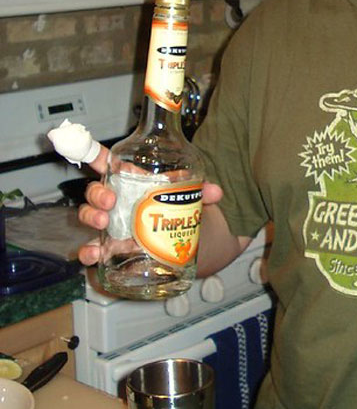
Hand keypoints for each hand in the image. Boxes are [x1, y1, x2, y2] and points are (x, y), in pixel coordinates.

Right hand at [75, 145, 223, 265]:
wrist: (190, 243)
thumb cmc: (180, 209)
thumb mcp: (192, 197)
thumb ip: (202, 192)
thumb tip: (215, 192)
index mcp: (133, 180)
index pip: (108, 163)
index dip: (95, 155)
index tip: (92, 154)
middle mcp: (118, 200)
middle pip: (96, 190)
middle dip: (97, 193)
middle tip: (110, 200)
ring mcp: (113, 225)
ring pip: (90, 216)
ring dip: (91, 217)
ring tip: (103, 222)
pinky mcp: (112, 249)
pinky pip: (93, 250)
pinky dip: (89, 252)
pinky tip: (94, 254)